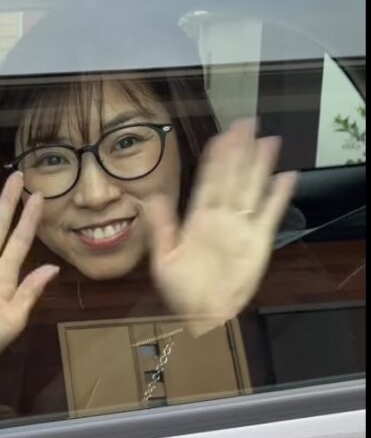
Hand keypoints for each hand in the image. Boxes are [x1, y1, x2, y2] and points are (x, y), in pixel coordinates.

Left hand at [146, 119, 297, 336]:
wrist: (201, 314)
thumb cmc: (180, 290)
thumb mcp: (163, 259)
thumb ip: (161, 227)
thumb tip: (152, 199)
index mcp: (198, 219)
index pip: (209, 181)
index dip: (216, 158)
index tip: (221, 135)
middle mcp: (221, 218)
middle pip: (233, 178)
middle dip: (240, 151)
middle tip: (247, 124)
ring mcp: (241, 228)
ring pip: (252, 189)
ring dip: (260, 166)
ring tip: (268, 141)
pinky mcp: (258, 242)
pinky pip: (270, 214)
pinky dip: (279, 196)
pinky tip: (286, 177)